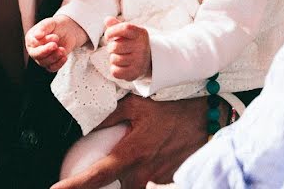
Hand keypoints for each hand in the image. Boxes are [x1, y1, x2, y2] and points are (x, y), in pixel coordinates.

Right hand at [25, 15, 86, 71]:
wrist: (68, 31)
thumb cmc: (56, 26)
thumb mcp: (50, 23)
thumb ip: (43, 28)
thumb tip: (37, 35)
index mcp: (31, 39)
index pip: (33, 43)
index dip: (44, 41)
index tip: (55, 36)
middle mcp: (34, 50)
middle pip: (36, 55)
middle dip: (46, 51)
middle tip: (55, 45)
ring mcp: (42, 58)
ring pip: (44, 63)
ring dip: (54, 57)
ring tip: (62, 49)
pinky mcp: (50, 64)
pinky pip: (52, 68)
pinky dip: (58, 64)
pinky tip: (64, 57)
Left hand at [50, 94, 205, 188]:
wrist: (209, 116)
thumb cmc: (173, 106)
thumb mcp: (137, 104)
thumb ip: (110, 116)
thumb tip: (86, 126)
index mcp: (132, 154)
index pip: (96, 176)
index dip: (74, 187)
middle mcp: (144, 172)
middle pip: (116, 188)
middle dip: (104, 183)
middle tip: (91, 174)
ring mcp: (158, 177)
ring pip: (134, 183)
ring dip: (128, 172)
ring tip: (136, 147)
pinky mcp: (168, 177)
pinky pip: (149, 176)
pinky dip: (145, 165)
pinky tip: (152, 146)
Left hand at [104, 17, 150, 80]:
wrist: (147, 61)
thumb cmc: (133, 43)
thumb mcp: (127, 32)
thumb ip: (116, 25)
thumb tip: (107, 19)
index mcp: (141, 33)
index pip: (125, 28)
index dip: (111, 31)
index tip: (108, 36)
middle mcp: (142, 47)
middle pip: (114, 46)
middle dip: (111, 47)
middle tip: (117, 48)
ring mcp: (140, 61)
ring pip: (114, 59)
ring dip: (113, 58)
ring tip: (121, 56)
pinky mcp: (135, 73)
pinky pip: (115, 71)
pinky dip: (115, 69)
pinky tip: (122, 65)